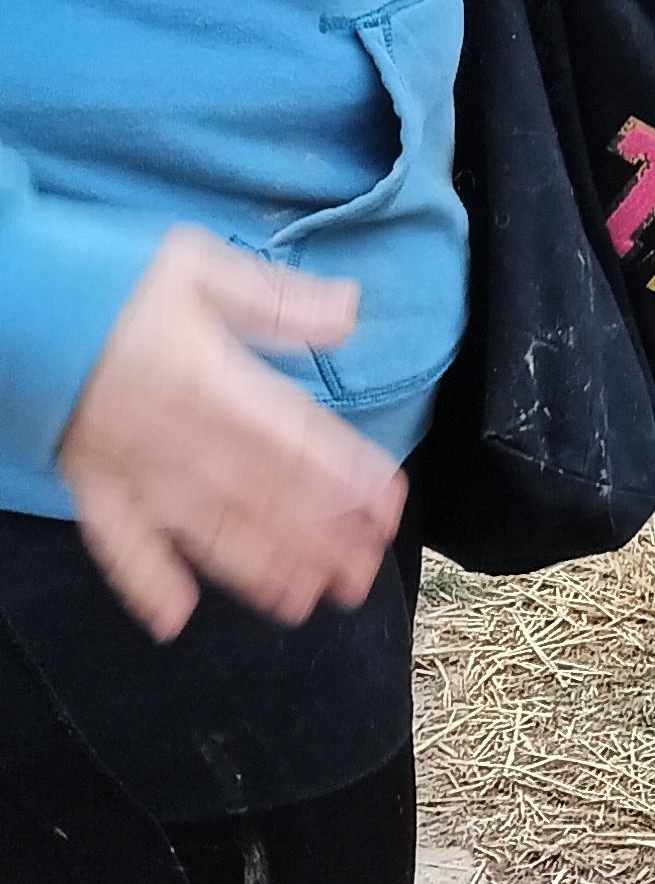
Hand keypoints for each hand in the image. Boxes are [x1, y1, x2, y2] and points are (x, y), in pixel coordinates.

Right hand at [60, 231, 407, 640]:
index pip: (294, 439)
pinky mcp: (86, 481)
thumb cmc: (103, 276)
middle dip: (316, 539)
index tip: (387, 506)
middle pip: (260, 497)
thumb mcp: (195, 265)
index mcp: (211, 380)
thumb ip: (274, 298)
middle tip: (361, 576)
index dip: (346, 476)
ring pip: (203, 528)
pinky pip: (114, 540)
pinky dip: (142, 580)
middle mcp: (176, 434)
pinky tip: (172, 618)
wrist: (6, 293)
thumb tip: (350, 311)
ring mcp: (129, 465)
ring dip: (255, 568)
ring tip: (301, 601)